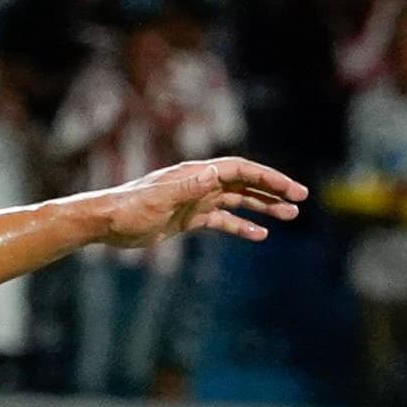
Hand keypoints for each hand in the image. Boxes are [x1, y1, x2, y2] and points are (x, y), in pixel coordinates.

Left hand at [86, 157, 309, 247]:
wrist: (106, 223)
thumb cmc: (129, 209)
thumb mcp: (160, 199)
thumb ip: (188, 187)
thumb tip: (217, 173)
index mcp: (196, 174)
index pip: (240, 171)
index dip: (268, 178)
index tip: (292, 190)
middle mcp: (199, 183)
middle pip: (245, 183)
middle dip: (273, 190)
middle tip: (300, 201)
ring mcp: (195, 200)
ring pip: (237, 201)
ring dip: (263, 207)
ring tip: (289, 216)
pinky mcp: (188, 218)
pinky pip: (222, 221)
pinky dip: (240, 227)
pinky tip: (258, 235)